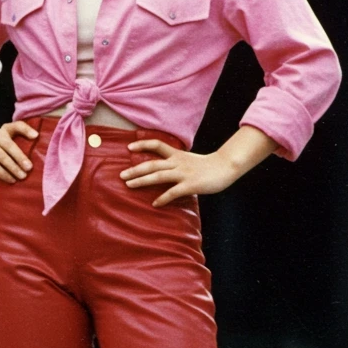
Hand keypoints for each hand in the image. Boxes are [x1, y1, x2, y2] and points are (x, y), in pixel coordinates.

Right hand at [0, 120, 37, 181]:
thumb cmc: (2, 149)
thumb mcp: (11, 142)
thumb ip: (23, 143)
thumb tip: (39, 155)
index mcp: (7, 130)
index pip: (17, 126)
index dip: (26, 129)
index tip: (36, 136)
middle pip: (9, 145)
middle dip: (20, 157)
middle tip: (29, 168)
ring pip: (2, 157)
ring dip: (13, 168)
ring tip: (23, 176)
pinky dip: (4, 174)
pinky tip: (12, 180)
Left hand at [120, 139, 240, 206]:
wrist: (226, 167)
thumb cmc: (208, 166)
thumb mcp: (189, 160)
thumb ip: (176, 163)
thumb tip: (162, 171)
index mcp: (177, 155)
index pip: (157, 145)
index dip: (143, 144)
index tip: (129, 147)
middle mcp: (177, 163)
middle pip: (152, 164)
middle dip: (135, 170)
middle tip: (121, 175)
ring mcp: (183, 173)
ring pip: (158, 176)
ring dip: (142, 181)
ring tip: (129, 185)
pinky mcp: (190, 185)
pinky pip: (173, 192)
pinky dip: (163, 198)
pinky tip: (155, 203)